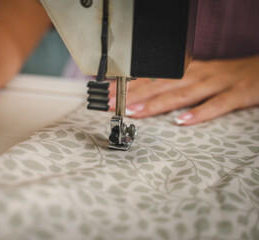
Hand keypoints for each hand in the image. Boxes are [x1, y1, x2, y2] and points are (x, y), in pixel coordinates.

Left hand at [109, 56, 258, 124]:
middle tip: (110, 105)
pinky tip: (182, 122)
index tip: (108, 94)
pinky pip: (217, 105)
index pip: (153, 78)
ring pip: (182, 94)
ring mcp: (218, 84)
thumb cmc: (228, 76)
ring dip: (156, 103)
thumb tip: (147, 94)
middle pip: (161, 85)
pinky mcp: (238, 94)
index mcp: (188, 71)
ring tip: (134, 112)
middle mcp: (198, 75)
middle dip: (133, 95)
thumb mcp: (199, 76)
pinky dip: (200, 113)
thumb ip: (175, 84)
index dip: (129, 85)